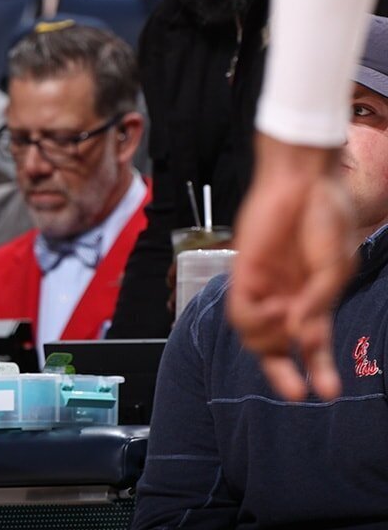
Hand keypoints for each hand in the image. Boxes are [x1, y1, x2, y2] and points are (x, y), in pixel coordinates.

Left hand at [228, 135, 355, 400]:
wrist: (305, 182)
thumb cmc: (327, 219)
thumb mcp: (335, 267)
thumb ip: (319, 300)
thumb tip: (303, 333)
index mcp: (313, 299)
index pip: (311, 345)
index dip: (318, 369)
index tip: (329, 392)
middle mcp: (286, 297)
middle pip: (276, 348)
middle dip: (283, 373)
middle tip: (296, 392)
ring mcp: (264, 286)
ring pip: (255, 335)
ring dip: (272, 340)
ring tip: (290, 320)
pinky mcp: (244, 271)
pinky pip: (241, 310)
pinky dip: (257, 319)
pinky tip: (276, 307)